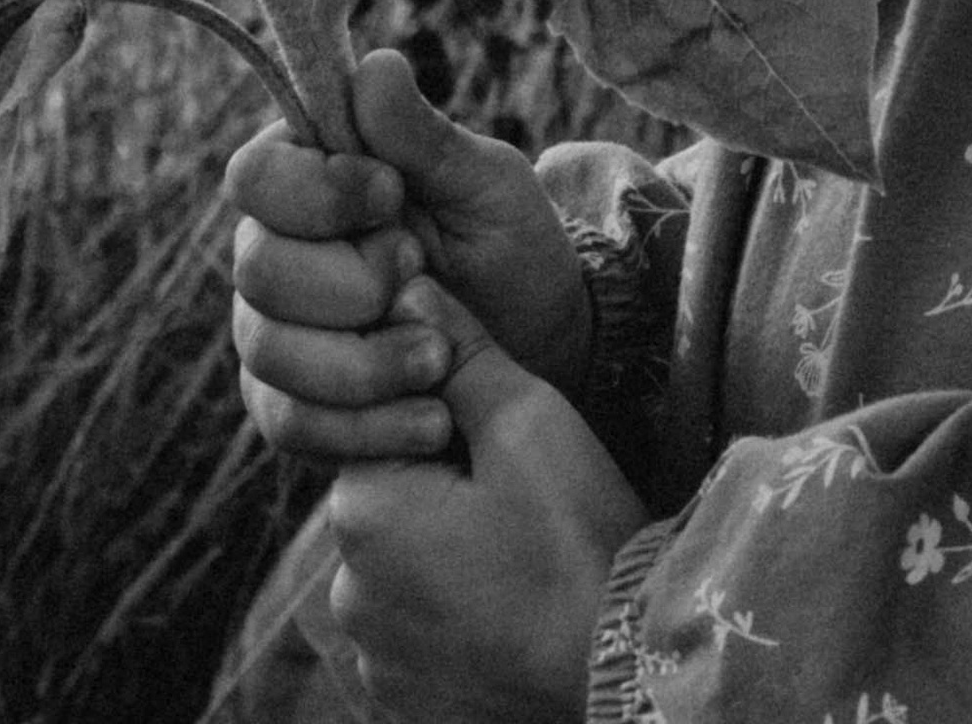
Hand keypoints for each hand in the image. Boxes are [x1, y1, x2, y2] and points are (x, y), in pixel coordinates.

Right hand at [230, 52, 592, 466]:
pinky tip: (430, 418)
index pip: (254, 174)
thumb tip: (373, 64)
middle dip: (353, 283)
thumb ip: (422, 135)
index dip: (316, 192)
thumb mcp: (485, 181)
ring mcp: (274, 332)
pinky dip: (364, 426)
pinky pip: (288, 422)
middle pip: (257, 268)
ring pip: (266, 352)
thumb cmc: (508, 244)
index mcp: (311, 175)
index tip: (393, 195)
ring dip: (364, 361)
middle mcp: (274, 250)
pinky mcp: (291, 406)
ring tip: (441, 357)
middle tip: (424, 276)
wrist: (539, 347)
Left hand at [328, 297, 644, 723]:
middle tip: (527, 506)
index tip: (508, 447)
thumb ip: (458, 350)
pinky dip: (457, 620)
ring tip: (526, 563)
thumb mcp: (526, 419)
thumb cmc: (576, 535)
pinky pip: (419, 636)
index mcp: (359, 509)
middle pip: (394, 503)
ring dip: (451, 558)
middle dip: (449, 490)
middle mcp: (346, 589)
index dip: (452, 422)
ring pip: (407, 571)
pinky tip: (513, 613)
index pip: (386, 429)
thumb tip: (403, 288)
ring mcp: (373, 657)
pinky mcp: (403, 705)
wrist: (626, 666)